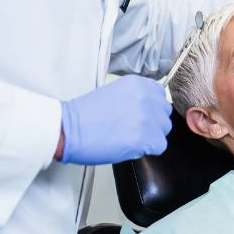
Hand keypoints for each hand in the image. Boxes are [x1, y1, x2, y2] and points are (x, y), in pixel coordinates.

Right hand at [57, 75, 171, 164]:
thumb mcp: (115, 92)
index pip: (160, 96)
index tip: (142, 115)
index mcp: (139, 84)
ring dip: (151, 136)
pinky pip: (159, 146)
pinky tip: (130, 146)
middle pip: (164, 113)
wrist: (69, 129)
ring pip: (163, 130)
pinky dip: (147, 150)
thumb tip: (149, 109)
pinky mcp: (144, 138)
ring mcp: (147, 118)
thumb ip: (136, 97)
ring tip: (129, 137)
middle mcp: (146, 97)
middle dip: (153, 123)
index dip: (152, 109)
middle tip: (134, 129)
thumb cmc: (85, 114)